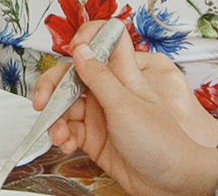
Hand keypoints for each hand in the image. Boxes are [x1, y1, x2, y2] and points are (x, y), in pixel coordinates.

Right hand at [42, 21, 217, 151]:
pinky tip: (66, 143)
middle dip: (53, 87)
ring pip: (65, 105)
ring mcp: (100, 115)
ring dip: (55, 118)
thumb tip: (81, 50)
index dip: (89, 37)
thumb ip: (99, 77)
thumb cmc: (162, 142)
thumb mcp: (125, 105)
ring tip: (60, 134)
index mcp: (122, 76)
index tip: (72, 48)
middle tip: (44, 102)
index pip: (107, 41)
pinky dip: (61, 135)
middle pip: (72, 76)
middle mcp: (109, 92)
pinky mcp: (94, 137)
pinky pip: (68, 129)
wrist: (172, 182)